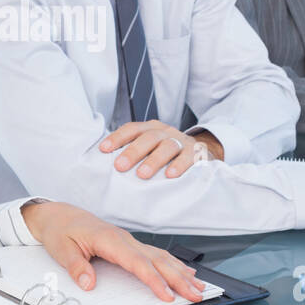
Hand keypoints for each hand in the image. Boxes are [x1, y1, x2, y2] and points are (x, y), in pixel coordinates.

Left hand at [19, 201, 205, 302]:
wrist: (59, 214)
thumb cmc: (61, 230)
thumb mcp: (61, 249)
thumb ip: (76, 266)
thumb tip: (88, 283)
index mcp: (109, 240)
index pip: (137, 263)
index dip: (154, 280)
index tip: (167, 296)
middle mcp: (124, 239)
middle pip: (157, 261)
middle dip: (179, 279)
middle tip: (196, 295)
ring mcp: (129, 240)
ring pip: (161, 257)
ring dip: (181, 272)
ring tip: (199, 287)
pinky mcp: (129, 244)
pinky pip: (156, 254)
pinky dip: (173, 264)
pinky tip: (185, 272)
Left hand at [99, 121, 223, 178]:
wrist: (201, 152)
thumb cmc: (166, 153)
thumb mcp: (150, 148)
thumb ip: (132, 153)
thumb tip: (103, 168)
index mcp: (150, 129)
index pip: (131, 129)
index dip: (117, 138)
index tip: (103, 149)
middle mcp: (165, 132)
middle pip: (148, 138)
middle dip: (133, 151)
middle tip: (120, 166)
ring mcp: (182, 142)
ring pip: (167, 146)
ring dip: (154, 160)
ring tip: (142, 174)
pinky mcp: (197, 153)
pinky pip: (188, 158)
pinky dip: (179, 166)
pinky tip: (170, 176)